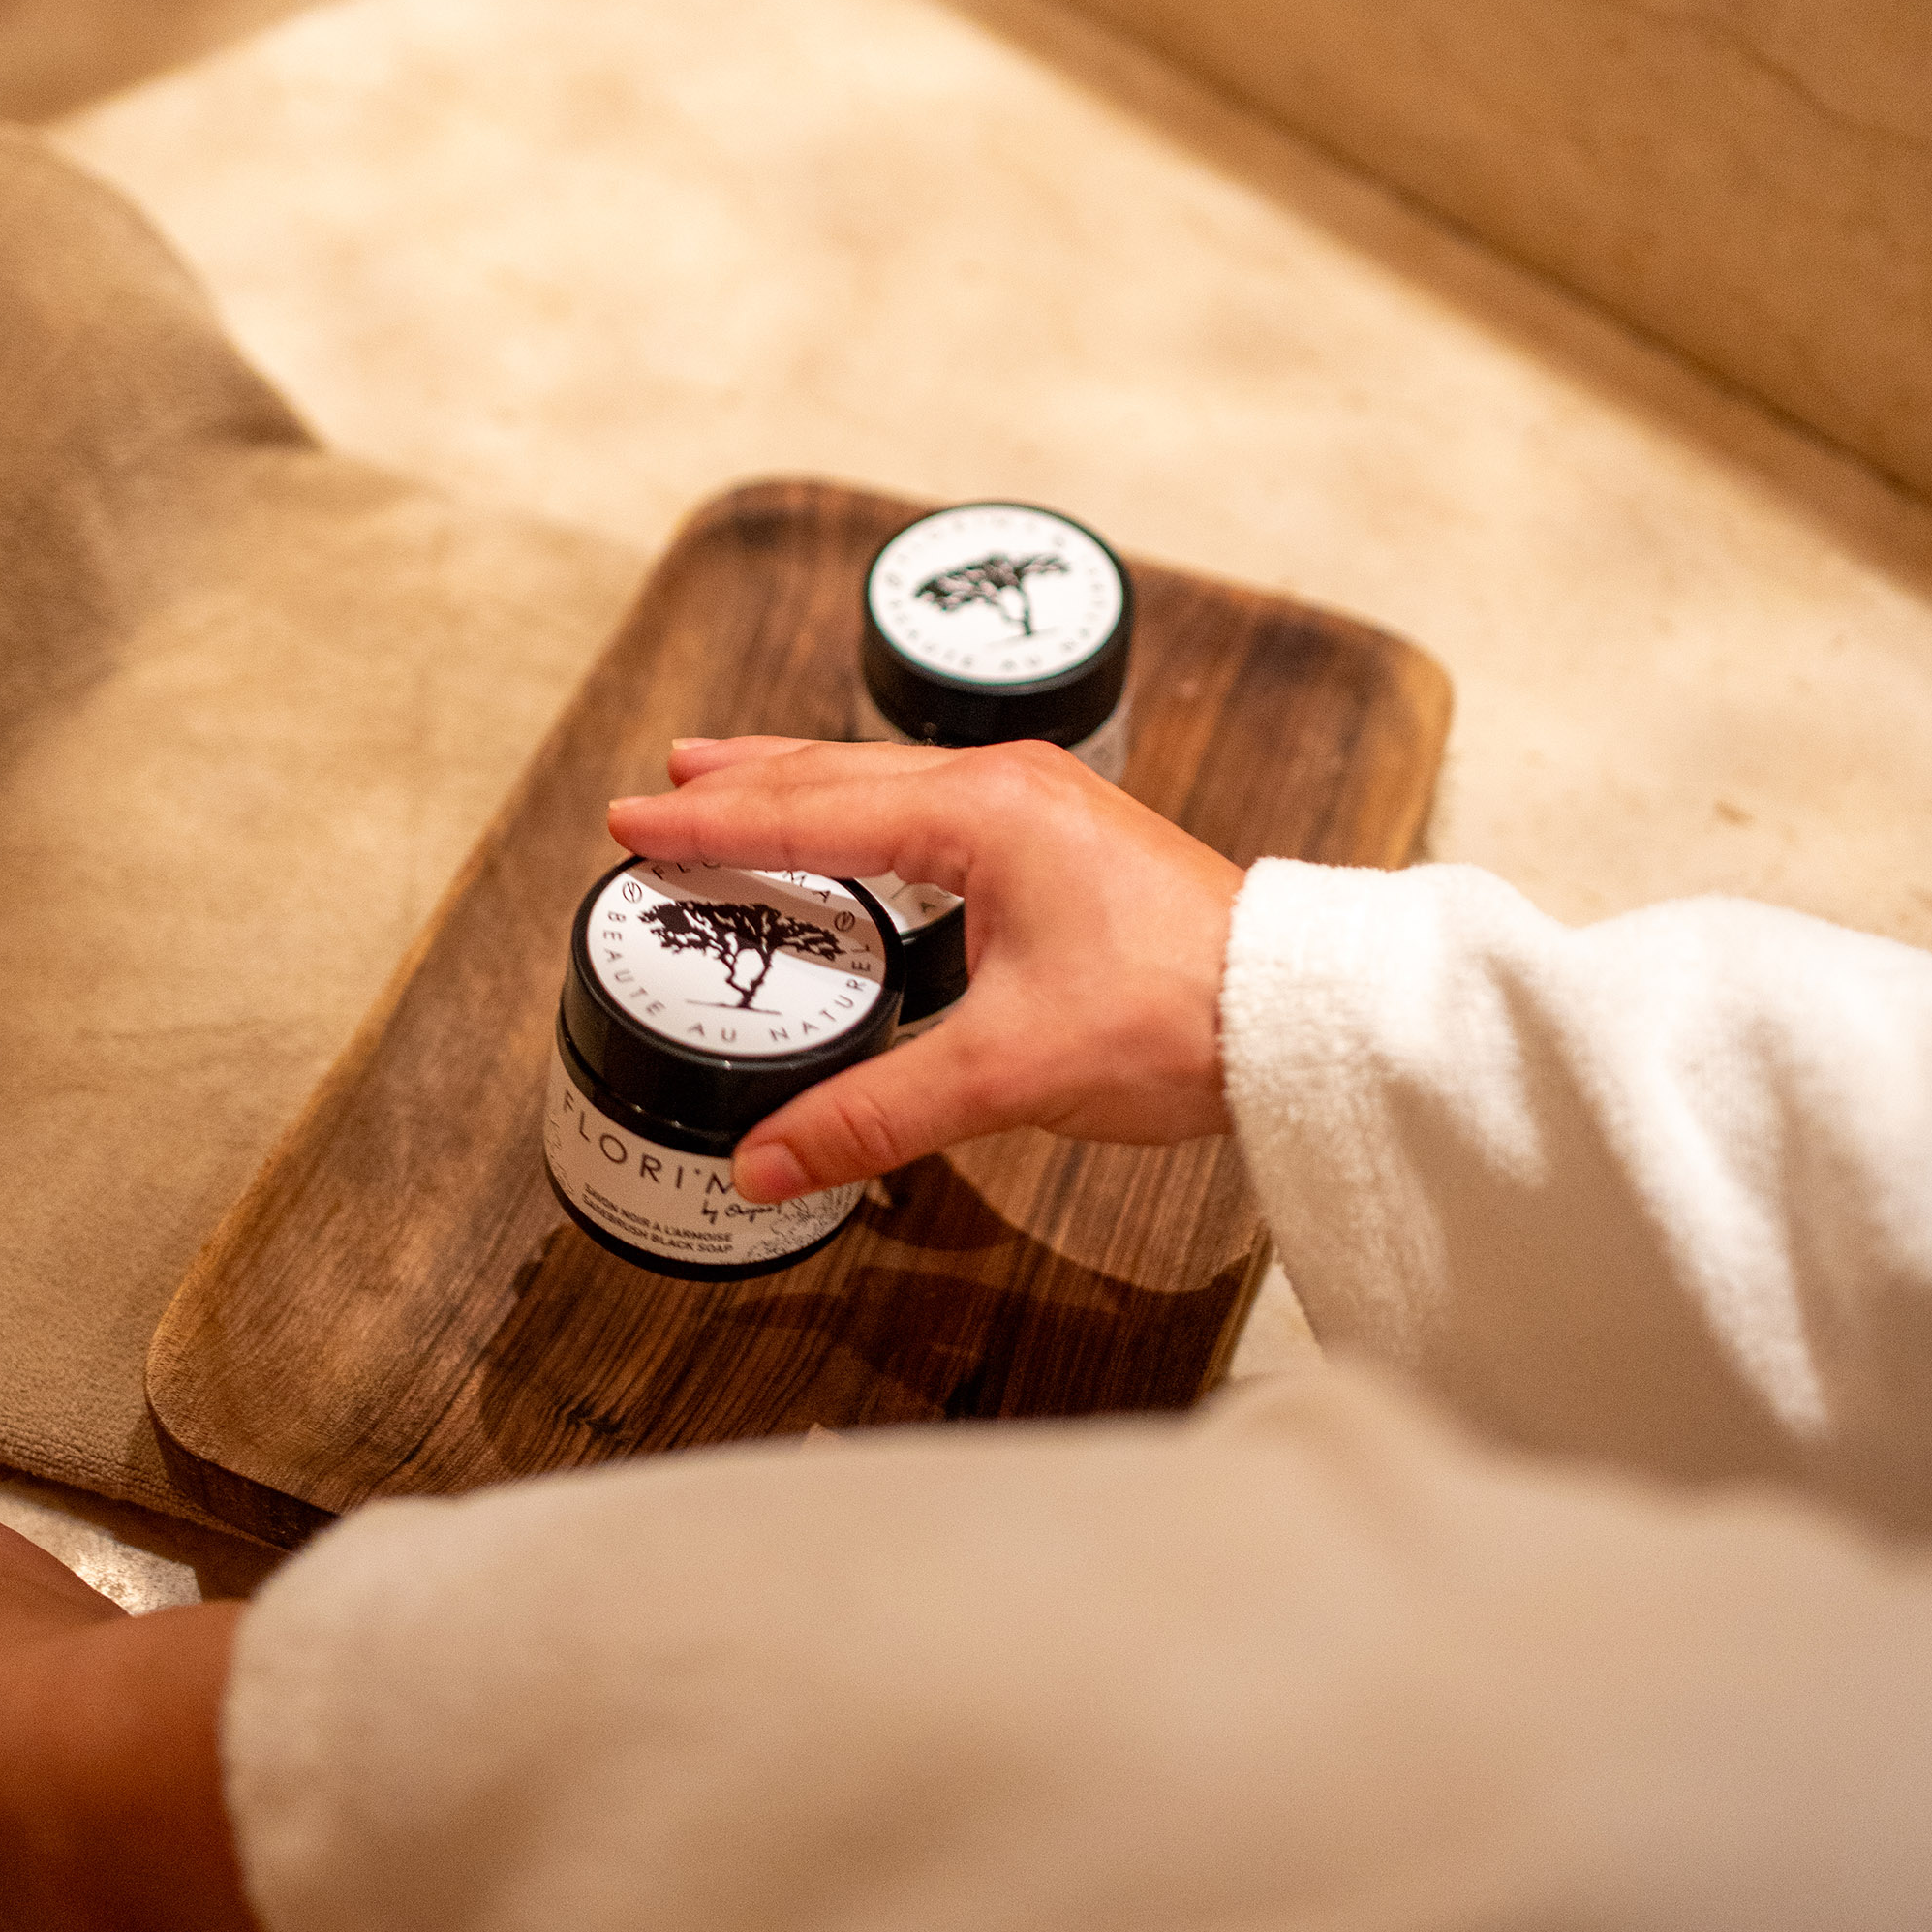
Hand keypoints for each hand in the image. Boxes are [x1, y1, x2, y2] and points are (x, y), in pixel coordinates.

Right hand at [605, 737, 1243, 1203]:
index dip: (712, 819)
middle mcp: (1007, 787)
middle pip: (840, 771)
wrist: (1299, 1014)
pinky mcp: (1065, 842)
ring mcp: (1041, 806)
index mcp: (981, 811)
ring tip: (734, 782)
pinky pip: (933, 808)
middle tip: (665, 781)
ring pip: (889, 782)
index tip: (633, 819)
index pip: (810, 807)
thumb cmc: (1179, 1016)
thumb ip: (875, 1115)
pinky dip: (868, 814)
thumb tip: (766, 1161)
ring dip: (805, 785)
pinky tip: (858, 838)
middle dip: (746, 778)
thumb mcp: (1009, 1071)